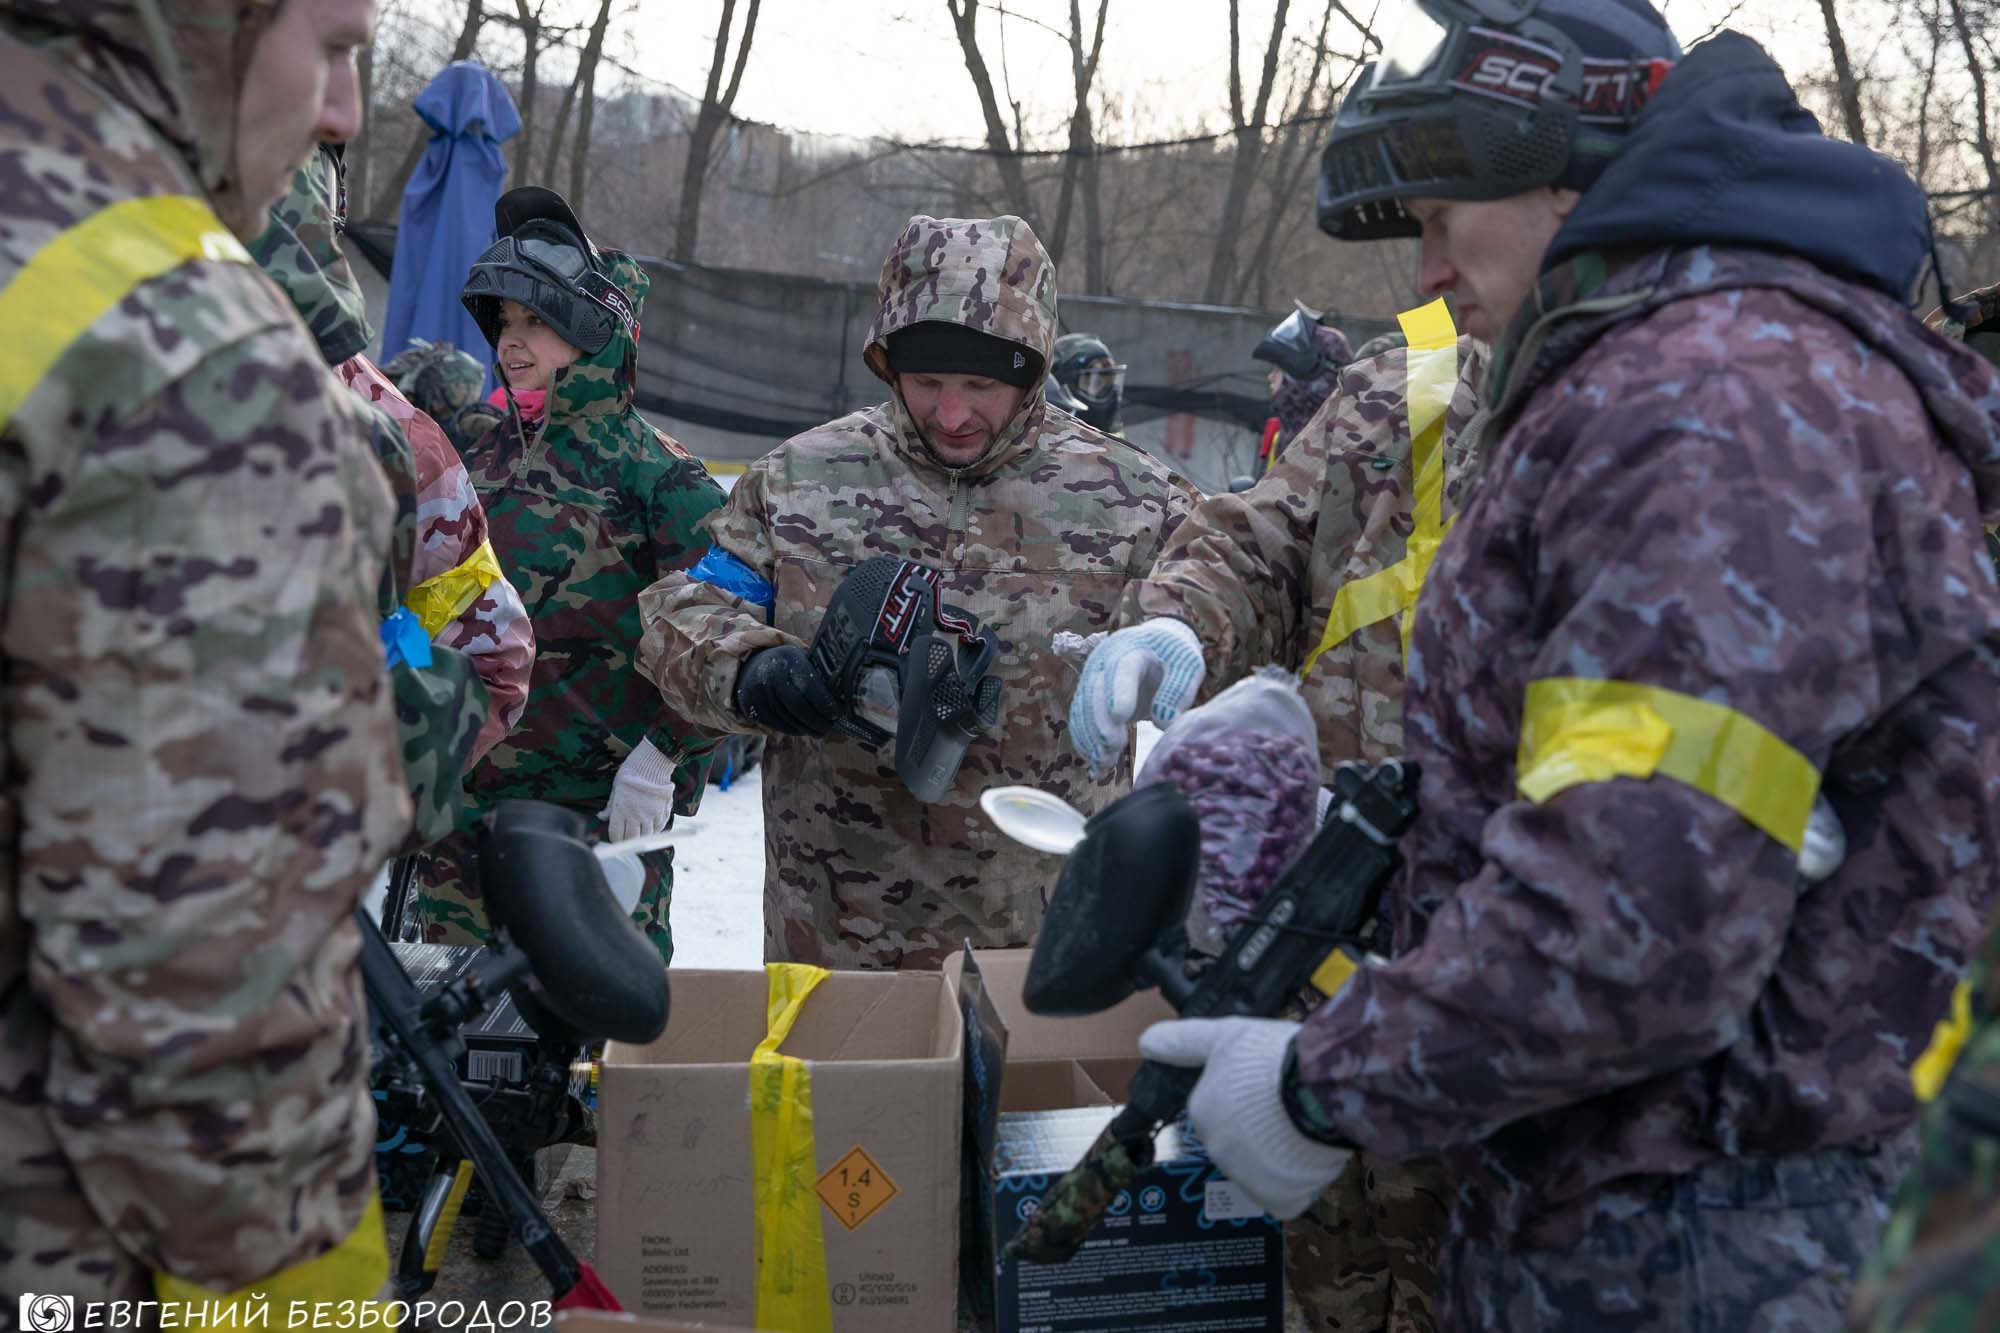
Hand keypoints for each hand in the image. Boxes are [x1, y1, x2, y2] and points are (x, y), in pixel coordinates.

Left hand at [602, 737, 676, 842]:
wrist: (653, 762)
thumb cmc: (631, 772)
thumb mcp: (616, 787)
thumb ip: (610, 806)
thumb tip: (601, 817)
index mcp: (621, 810)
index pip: (616, 834)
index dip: (614, 838)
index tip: (615, 837)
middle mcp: (636, 815)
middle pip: (632, 839)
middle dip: (627, 840)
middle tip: (626, 837)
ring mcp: (651, 815)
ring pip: (646, 836)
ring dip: (641, 836)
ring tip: (639, 832)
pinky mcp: (663, 812)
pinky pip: (659, 828)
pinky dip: (654, 829)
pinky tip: (650, 825)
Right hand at [734, 645, 841, 735]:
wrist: (753, 667)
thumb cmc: (789, 665)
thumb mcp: (803, 660)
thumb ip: (819, 674)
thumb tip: (845, 696)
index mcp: (789, 658)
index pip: (809, 685)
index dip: (824, 703)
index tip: (836, 714)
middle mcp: (771, 674)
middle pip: (798, 707)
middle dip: (817, 721)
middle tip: (829, 727)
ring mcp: (760, 692)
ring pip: (789, 719)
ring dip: (807, 729)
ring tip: (819, 731)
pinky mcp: (754, 708)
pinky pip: (778, 725)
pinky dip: (793, 730)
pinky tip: (803, 729)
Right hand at [1067, 618, 1204, 772]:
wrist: (1153, 647)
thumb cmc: (1173, 657)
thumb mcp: (1186, 665)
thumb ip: (1178, 690)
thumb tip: (1165, 723)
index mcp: (1131, 649)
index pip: (1122, 669)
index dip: (1119, 693)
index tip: (1121, 717)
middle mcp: (1104, 662)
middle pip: (1095, 692)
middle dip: (1102, 722)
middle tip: (1114, 746)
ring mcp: (1092, 680)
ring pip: (1083, 709)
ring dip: (1091, 737)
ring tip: (1104, 763)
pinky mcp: (1088, 698)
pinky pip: (1081, 721)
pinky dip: (1086, 743)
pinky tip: (1096, 765)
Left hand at [1138, 1016, 1349, 1219]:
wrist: (1315, 1092)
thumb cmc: (1268, 1059)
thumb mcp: (1223, 1036)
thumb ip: (1183, 1043)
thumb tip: (1145, 1042)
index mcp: (1202, 1112)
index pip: (1219, 1113)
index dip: (1245, 1102)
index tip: (1265, 1089)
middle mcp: (1216, 1150)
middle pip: (1239, 1144)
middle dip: (1260, 1131)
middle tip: (1287, 1107)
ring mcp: (1246, 1179)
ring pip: (1262, 1171)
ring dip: (1278, 1157)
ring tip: (1303, 1127)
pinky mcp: (1277, 1200)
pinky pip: (1284, 1197)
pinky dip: (1296, 1184)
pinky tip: (1307, 1159)